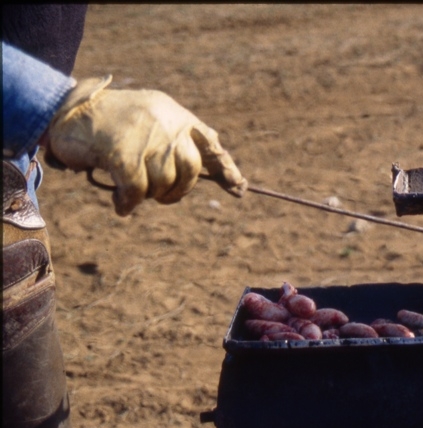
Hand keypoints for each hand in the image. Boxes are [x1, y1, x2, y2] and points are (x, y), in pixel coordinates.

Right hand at [43, 76, 246, 215]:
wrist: (65, 109)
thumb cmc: (109, 121)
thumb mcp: (150, 120)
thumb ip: (177, 139)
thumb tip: (213, 168)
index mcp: (176, 116)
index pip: (210, 143)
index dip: (225, 168)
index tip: (239, 188)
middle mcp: (166, 123)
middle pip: (191, 170)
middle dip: (178, 190)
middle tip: (160, 197)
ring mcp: (145, 136)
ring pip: (164, 182)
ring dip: (147, 195)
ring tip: (128, 191)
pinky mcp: (122, 152)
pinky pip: (137, 191)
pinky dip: (128, 203)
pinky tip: (120, 204)